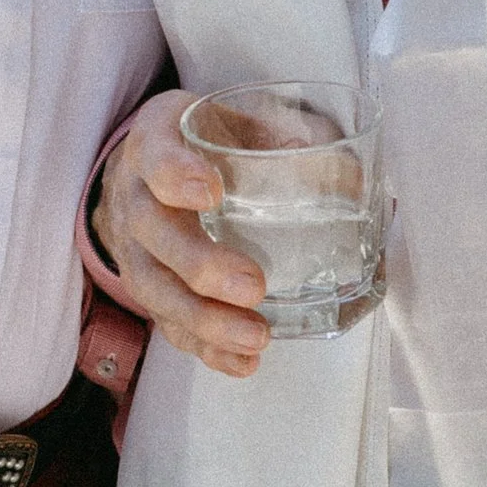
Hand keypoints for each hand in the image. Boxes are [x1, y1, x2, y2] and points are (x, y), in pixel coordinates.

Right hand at [91, 92, 268, 378]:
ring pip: (155, 289)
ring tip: (255, 338)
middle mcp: (134, 197)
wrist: (147, 170)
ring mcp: (134, 248)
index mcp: (155, 142)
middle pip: (154, 234)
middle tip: (252, 285)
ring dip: (204, 319)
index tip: (210, 191)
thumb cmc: (203, 143)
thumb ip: (284, 142)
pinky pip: (167, 322)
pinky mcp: (149, 287)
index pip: (156, 158)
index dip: (177, 175)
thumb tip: (352, 178)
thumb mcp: (234, 123)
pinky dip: (205, 347)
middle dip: (201, 265)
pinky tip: (243, 363)